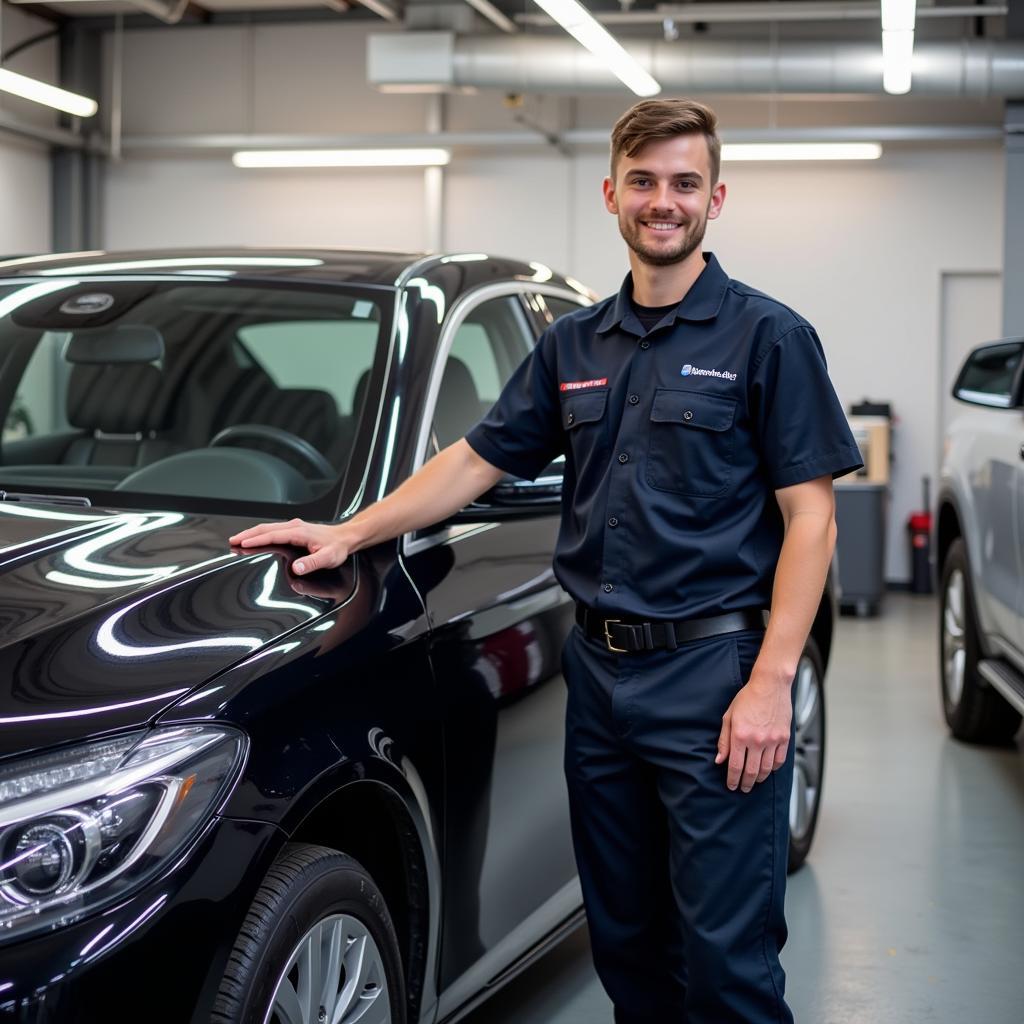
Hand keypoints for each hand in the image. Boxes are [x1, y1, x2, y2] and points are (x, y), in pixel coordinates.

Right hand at [228, 518, 351, 574]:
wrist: (346, 537)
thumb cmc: (337, 547)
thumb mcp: (328, 558)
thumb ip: (312, 563)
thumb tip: (297, 568)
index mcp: (299, 532)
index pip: (273, 535)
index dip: (256, 540)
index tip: (242, 543)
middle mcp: (295, 527)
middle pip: (265, 528)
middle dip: (247, 534)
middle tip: (232, 541)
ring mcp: (294, 526)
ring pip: (268, 527)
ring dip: (252, 533)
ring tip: (237, 539)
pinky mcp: (294, 529)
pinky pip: (273, 529)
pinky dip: (260, 533)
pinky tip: (255, 538)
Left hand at [714, 677, 791, 792]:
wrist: (770, 685)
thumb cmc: (748, 698)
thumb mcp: (729, 716)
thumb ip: (724, 740)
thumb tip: (719, 759)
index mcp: (740, 735)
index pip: (735, 766)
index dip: (732, 779)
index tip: (731, 785)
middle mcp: (757, 741)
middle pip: (751, 772)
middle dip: (745, 783)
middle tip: (742, 788)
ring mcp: (772, 741)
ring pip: (766, 769)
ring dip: (759, 779)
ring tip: (754, 782)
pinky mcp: (784, 738)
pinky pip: (779, 761)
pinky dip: (773, 769)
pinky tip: (768, 770)